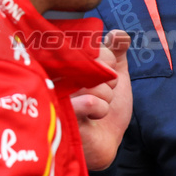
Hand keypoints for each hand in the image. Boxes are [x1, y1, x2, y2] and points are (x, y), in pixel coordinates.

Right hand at [70, 30, 131, 169]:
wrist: (104, 140)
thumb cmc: (105, 106)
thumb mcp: (116, 75)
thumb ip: (117, 52)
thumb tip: (119, 34)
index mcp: (69, 59)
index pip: (94, 44)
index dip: (109, 59)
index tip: (106, 72)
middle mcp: (57, 71)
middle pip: (94, 61)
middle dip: (109, 78)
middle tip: (104, 89)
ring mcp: (56, 90)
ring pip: (94, 83)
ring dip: (106, 97)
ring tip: (96, 105)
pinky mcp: (60, 111)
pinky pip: (91, 102)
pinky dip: (101, 109)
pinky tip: (94, 116)